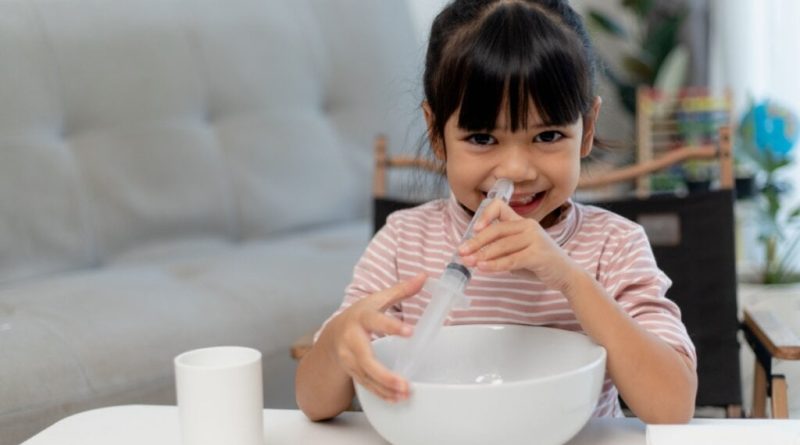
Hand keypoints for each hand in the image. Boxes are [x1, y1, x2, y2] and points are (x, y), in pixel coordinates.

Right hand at [321, 273, 426, 402]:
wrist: (333, 334)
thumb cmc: (360, 315)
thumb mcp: (378, 300)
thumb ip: (401, 290)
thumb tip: (423, 276)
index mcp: (361, 318)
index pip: (376, 321)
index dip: (392, 327)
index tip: (410, 332)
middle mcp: (352, 340)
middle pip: (366, 360)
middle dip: (384, 374)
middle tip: (404, 383)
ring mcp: (349, 359)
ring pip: (366, 377)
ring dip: (385, 388)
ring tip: (405, 394)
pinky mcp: (352, 371)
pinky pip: (366, 385)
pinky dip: (380, 393)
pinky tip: (395, 399)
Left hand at [458, 200, 574, 290]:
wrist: (565, 274)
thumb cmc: (539, 262)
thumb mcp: (518, 251)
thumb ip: (501, 248)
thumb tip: (474, 254)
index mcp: (522, 222)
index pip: (500, 207)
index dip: (485, 215)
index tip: (474, 228)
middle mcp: (528, 226)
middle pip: (496, 230)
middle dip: (476, 242)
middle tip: (462, 251)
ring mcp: (534, 239)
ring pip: (501, 246)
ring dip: (482, 255)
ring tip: (469, 262)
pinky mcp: (537, 254)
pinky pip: (511, 260)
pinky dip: (495, 265)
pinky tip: (483, 268)